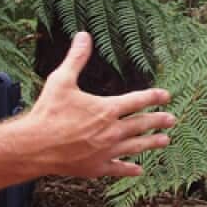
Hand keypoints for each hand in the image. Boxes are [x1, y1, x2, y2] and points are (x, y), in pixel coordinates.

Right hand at [26, 32, 174, 177]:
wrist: (35, 146)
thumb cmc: (47, 112)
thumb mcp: (61, 80)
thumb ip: (76, 58)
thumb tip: (84, 36)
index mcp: (106, 109)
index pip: (137, 101)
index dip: (153, 97)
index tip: (166, 95)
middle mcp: (111, 131)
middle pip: (141, 124)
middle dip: (158, 121)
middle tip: (171, 119)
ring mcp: (105, 151)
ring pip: (135, 147)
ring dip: (151, 143)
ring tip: (165, 140)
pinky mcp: (96, 168)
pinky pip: (118, 168)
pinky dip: (130, 169)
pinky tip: (139, 170)